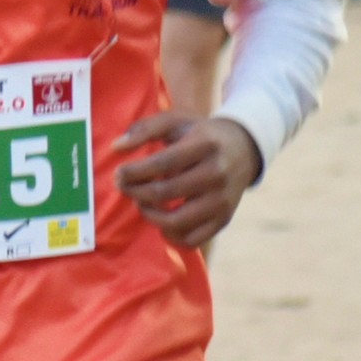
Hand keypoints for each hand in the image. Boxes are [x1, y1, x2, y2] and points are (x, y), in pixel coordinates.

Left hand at [113, 113, 261, 250]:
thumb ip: (144, 129)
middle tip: (124, 187)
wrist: (243, 149)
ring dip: (150, 215)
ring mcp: (222, 200)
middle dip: (136, 192)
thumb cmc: (200, 134)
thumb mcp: (176, 121)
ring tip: (142, 202)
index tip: (119, 174)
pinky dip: (171, 235)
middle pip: (165, 193)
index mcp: (204, 145)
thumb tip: (116, 147)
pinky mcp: (224, 220)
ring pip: (176, 222)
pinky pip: (192, 240)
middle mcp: (216, 174)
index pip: (162, 164)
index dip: (134, 172)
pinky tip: (162, 220)